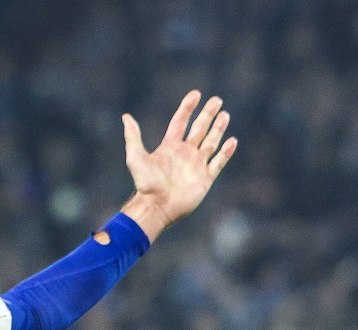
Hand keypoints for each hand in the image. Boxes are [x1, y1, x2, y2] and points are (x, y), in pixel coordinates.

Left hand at [119, 91, 236, 241]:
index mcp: (170, 146)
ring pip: (211, 142)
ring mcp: (196, 165)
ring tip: (225, 115)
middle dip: (208, 114)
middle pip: (199, 129)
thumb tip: (126, 117)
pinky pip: (218, 163)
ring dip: (218, 129)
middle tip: (217, 100)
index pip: (181, 122)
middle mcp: (185, 153)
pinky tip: (232, 141)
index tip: (196, 94)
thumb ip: (133, 137)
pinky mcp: (205, 178)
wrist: (156, 206)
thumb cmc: (145, 183)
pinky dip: (225, 152)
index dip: (188, 108)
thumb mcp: (136, 157)